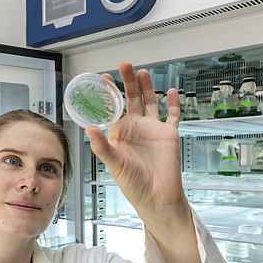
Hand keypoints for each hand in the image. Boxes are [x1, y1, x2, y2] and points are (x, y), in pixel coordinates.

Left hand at [85, 61, 189, 231]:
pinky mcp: (168, 134)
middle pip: (132, 98)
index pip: (113, 107)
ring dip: (147, 87)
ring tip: (142, 73)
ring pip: (150, 102)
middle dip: (128, 82)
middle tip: (125, 66)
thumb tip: (89, 129)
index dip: (109, 93)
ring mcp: (152, 129)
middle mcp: (135, 127)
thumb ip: (102, 146)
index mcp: (119, 132)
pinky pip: (172, 115)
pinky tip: (170, 91)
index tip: (103, 78)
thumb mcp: (114, 164)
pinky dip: (173, 103)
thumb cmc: (133, 184)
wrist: (157, 197)